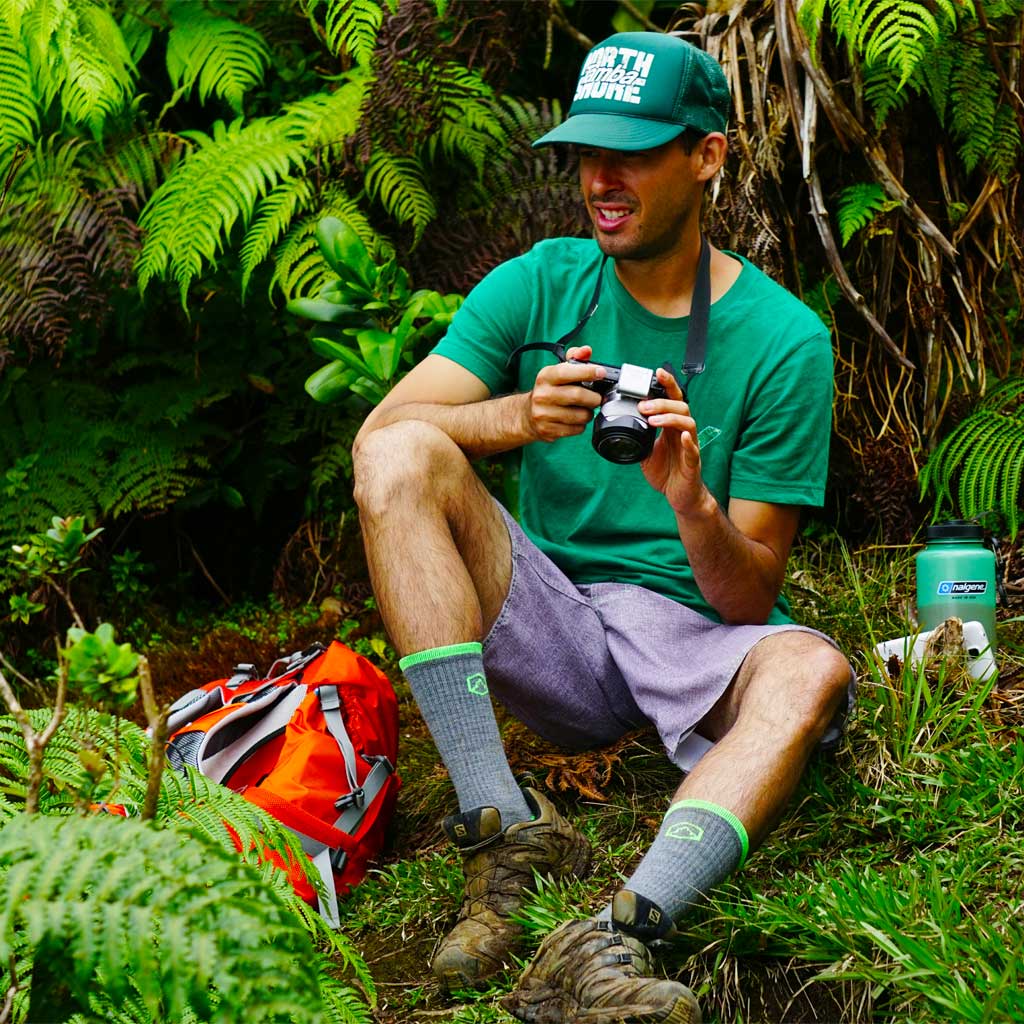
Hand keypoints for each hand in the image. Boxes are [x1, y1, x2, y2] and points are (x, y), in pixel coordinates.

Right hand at [523, 345, 605, 442]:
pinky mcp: (548, 430)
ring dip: (588, 413)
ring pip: (580, 415)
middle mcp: (542, 395)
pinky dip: (581, 425)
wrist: (527, 415)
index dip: (587, 371)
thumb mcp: (558, 372)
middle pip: (578, 396)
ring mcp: (543, 414)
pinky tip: (575, 420)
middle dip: (594, 398)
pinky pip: (576, 429)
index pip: (567, 372)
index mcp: (545, 377)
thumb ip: (575, 358)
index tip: (601, 373)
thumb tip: (587, 350)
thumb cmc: (549, 391)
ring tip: (584, 409)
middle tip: (597, 398)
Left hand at [638, 368, 709, 515]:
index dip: (667, 385)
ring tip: (653, 419)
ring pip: (688, 423)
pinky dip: (689, 441)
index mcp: (671, 428)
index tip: (657, 372)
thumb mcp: (647, 451)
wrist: (680, 496)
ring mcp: (690, 446)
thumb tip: (621, 423)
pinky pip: (694, 449)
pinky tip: (682, 437)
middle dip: (662, 403)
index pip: (672, 400)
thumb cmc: (668, 472)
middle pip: (680, 407)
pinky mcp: (693, 463)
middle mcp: (682, 433)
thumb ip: (639, 436)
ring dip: (670, 418)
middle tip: (644, 405)